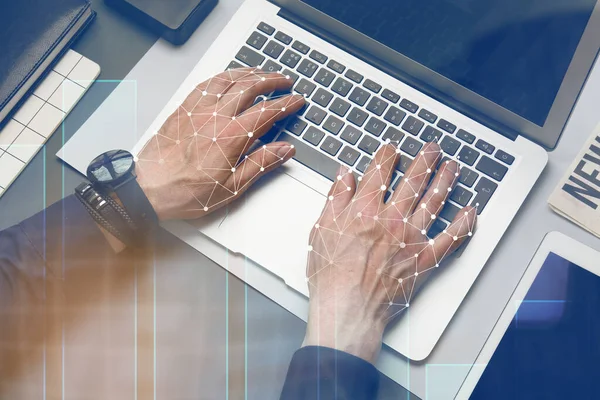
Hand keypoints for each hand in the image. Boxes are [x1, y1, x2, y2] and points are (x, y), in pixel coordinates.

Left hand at [135, 68, 304, 219]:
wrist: (149, 189)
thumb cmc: (187, 191)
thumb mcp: (232, 187)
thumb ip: (261, 164)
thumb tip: (285, 150)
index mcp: (232, 136)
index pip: (267, 111)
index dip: (286, 103)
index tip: (296, 100)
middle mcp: (215, 117)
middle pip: (250, 87)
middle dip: (272, 80)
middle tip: (284, 80)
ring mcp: (198, 110)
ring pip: (228, 79)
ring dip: (248, 72)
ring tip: (261, 72)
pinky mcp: (183, 109)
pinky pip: (206, 84)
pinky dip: (222, 76)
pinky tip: (228, 76)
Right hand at [303, 142, 476, 362]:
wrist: (347, 308)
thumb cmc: (330, 274)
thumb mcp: (321, 229)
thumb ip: (336, 198)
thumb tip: (345, 175)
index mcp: (365, 209)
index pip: (380, 172)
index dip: (387, 155)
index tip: (391, 149)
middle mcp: (392, 218)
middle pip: (413, 181)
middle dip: (424, 160)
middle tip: (433, 148)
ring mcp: (411, 238)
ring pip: (434, 202)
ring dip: (445, 181)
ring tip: (452, 167)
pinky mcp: (423, 259)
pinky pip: (449, 239)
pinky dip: (463, 224)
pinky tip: (470, 212)